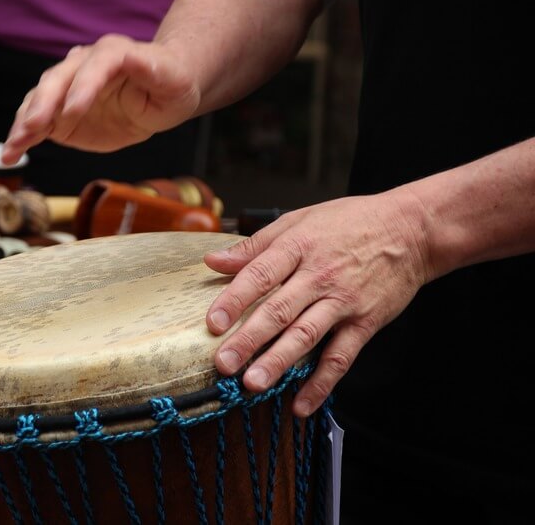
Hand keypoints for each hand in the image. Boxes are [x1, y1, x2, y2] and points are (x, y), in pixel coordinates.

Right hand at [1, 34, 200, 164]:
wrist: (157, 97)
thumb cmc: (168, 84)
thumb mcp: (170, 79)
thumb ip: (152, 70)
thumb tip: (139, 59)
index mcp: (112, 54)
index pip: (95, 65)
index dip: (82, 87)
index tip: (73, 111)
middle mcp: (82, 66)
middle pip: (57, 80)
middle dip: (43, 104)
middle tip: (34, 127)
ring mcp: (67, 91)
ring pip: (39, 101)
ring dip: (24, 124)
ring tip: (12, 147)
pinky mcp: (59, 115)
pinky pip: (36, 125)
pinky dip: (21, 140)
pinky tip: (9, 155)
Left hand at [205, 189, 432, 416]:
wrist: (411, 230)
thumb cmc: (349, 223)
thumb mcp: (298, 220)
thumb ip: (254, 246)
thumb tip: (213, 260)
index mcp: (298, 247)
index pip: (260, 275)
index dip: (234, 300)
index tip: (213, 324)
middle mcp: (319, 276)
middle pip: (279, 311)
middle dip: (249, 340)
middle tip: (224, 364)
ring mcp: (343, 301)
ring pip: (307, 336)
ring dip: (279, 362)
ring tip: (254, 384)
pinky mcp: (365, 322)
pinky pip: (341, 356)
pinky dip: (322, 383)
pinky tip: (301, 404)